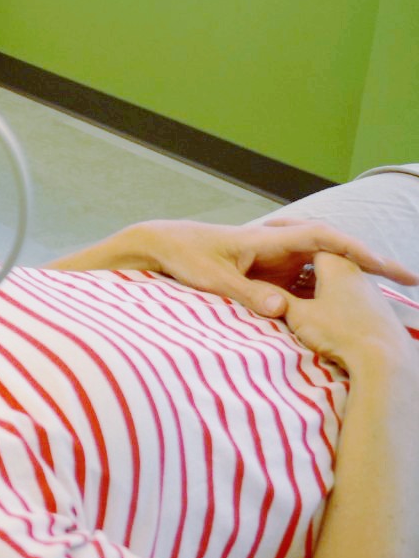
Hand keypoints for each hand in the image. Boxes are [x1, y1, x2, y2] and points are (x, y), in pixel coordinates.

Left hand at [104, 218, 417, 317]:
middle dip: (374, 264)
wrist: (164, 245)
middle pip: (338, 252)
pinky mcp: (273, 275)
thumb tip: (283, 310)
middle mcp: (281, 246)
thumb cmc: (185, 256)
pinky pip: (310, 285)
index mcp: (271, 240)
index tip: (388, 267)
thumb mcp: (213, 278)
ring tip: (395, 303)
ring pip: (328, 270)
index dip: (360, 251)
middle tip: (411, 281)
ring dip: (358, 281)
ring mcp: (279, 260)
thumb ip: (246, 294)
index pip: (326, 239)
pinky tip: (354, 317)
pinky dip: (333, 295)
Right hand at [282, 252, 415, 374]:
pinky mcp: (377, 308)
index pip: (310, 245)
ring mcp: (369, 290)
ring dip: (319, 287)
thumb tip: (260, 292)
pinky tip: (324, 316)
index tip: (272, 260)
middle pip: (325, 262)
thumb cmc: (338, 332)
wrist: (383, 361)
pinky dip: (333, 300)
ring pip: (338, 280)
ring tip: (300, 300)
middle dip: (303, 270)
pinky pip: (349, 295)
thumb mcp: (298, 315)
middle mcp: (355, 272)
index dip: (289, 252)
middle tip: (281, 280)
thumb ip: (277, 299)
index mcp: (336, 265)